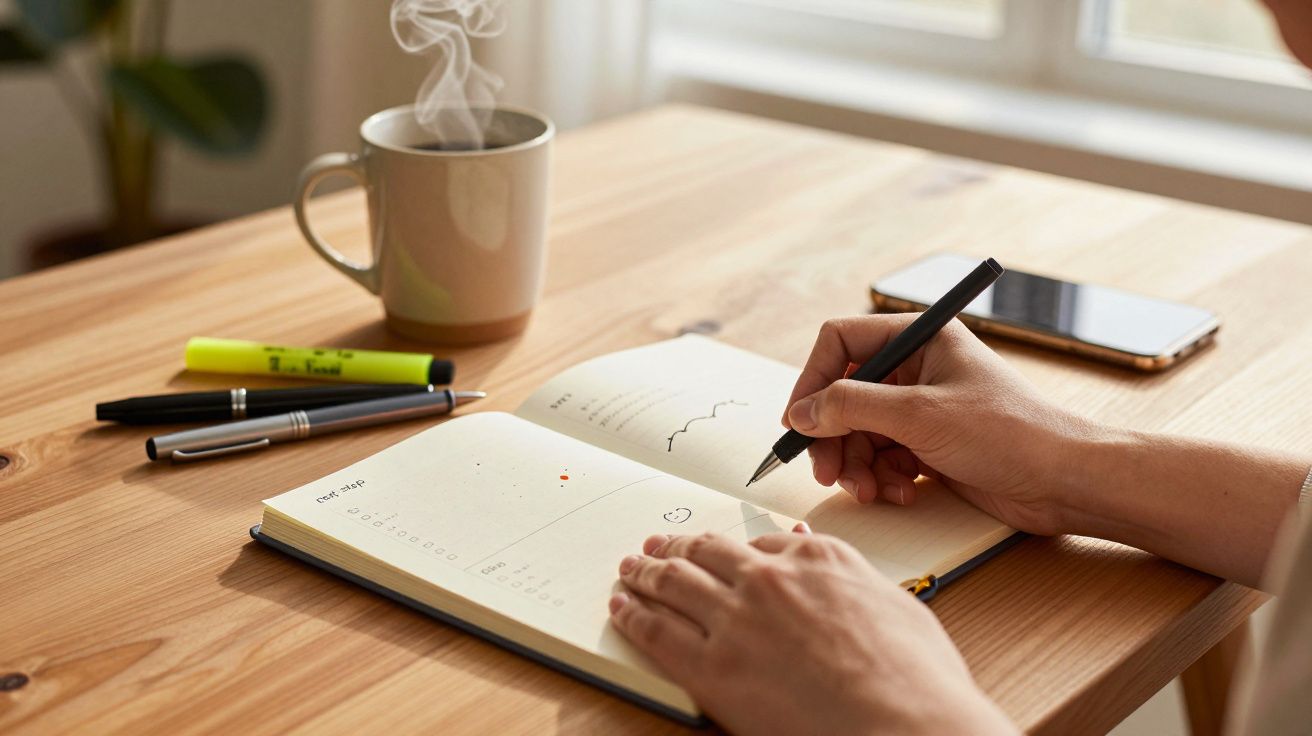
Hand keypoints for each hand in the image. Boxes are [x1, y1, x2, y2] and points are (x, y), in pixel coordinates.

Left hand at [609, 528, 1015, 735]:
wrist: (906, 724)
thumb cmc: (915, 678)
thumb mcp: (895, 602)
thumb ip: (849, 573)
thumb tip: (815, 549)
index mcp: (817, 559)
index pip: (761, 541)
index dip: (732, 547)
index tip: (718, 550)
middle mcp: (769, 579)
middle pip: (707, 553)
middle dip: (677, 547)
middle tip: (657, 545)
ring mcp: (736, 620)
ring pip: (674, 582)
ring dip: (646, 570)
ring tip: (630, 567)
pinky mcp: (711, 667)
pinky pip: (656, 631)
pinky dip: (633, 614)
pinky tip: (622, 606)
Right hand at [784, 315, 1097, 534]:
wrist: (1065, 482)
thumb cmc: (1011, 433)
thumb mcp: (920, 415)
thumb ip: (852, 407)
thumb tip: (802, 412)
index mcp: (921, 338)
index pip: (842, 343)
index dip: (813, 380)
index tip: (799, 420)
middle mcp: (917, 368)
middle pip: (844, 395)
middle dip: (833, 436)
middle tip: (827, 470)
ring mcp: (922, 409)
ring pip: (859, 432)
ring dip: (856, 465)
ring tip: (868, 490)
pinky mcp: (929, 446)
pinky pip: (882, 458)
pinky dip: (882, 478)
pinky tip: (901, 493)